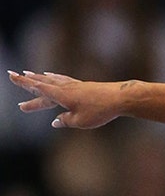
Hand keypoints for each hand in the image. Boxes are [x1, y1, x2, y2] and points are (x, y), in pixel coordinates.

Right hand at [8, 71, 128, 128]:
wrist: (121, 98)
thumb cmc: (100, 111)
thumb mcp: (80, 121)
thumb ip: (65, 121)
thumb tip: (55, 121)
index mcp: (61, 96)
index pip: (38, 88)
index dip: (24, 83)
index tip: (11, 76)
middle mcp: (66, 88)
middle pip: (43, 84)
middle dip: (27, 81)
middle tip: (12, 76)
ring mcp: (75, 85)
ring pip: (53, 81)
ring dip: (40, 78)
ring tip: (29, 74)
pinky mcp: (84, 86)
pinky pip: (64, 80)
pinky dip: (55, 78)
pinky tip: (53, 76)